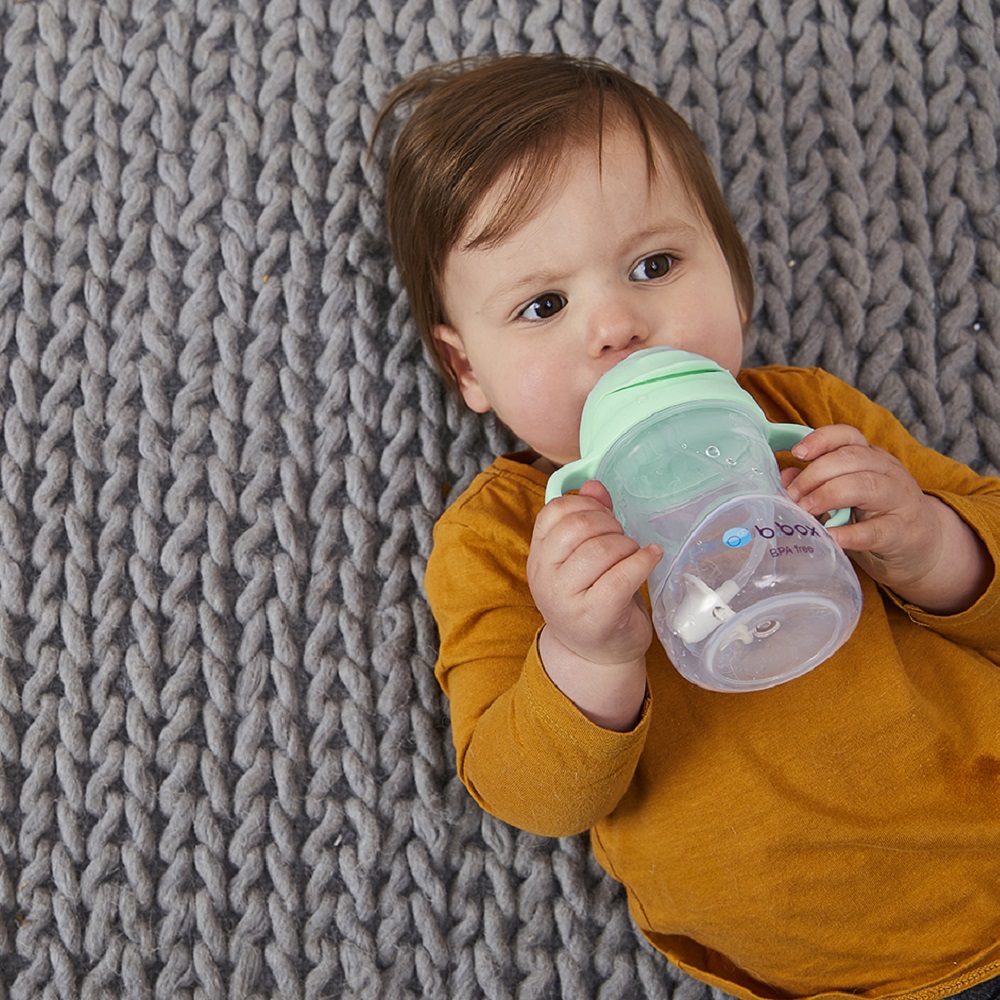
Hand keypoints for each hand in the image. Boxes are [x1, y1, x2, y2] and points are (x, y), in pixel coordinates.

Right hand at [528, 480, 660, 728]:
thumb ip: (587, 518)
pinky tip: (652, 557)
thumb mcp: (583, 558)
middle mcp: (546, 577)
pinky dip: (643, 560)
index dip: (584, 506)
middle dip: (609, 525)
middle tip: (622, 539)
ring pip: (601, 549)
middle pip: (577, 528)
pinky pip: (622, 575)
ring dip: (627, 545)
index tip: (603, 519)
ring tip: (634, 553)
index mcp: (539, 558)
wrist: (595, 656)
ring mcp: (568, 599)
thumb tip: (594, 485)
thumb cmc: (593, 599)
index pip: (553, 513)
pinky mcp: (597, 615)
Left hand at [782, 424, 989, 612]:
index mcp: (870, 457)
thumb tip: (785, 478)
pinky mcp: (903, 532)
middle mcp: (887, 471)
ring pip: (865, 485)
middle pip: (851, 459)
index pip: (848, 435)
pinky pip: (876, 530)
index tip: (797, 453)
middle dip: (814, 475)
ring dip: (828, 496)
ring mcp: (899, 500)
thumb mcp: (847, 494)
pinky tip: (831, 537)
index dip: (821, 440)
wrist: (925, 545)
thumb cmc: (877, 515)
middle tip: (791, 496)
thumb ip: (816, 483)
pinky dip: (851, 534)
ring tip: (805, 512)